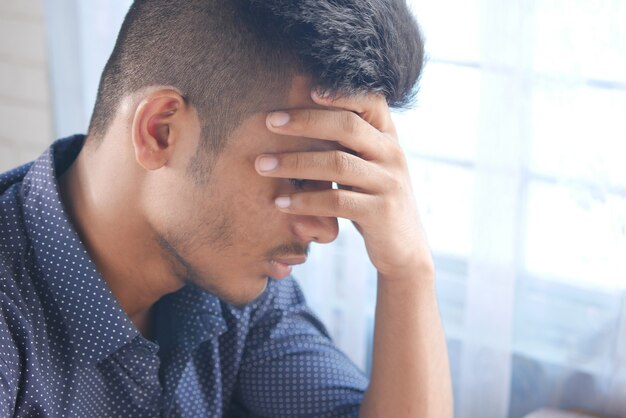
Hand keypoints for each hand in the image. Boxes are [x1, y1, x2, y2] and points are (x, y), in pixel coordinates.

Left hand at [257, 91, 433, 279]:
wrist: (403, 246)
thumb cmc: (372, 199)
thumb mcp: (365, 166)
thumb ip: (344, 145)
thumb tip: (290, 119)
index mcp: (387, 137)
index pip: (370, 101)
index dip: (340, 91)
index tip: (305, 88)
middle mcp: (392, 154)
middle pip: (348, 126)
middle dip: (305, 121)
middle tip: (268, 122)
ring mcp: (388, 183)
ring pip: (338, 163)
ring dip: (295, 163)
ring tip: (262, 165)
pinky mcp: (381, 212)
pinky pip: (338, 201)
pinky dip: (306, 201)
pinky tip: (281, 203)